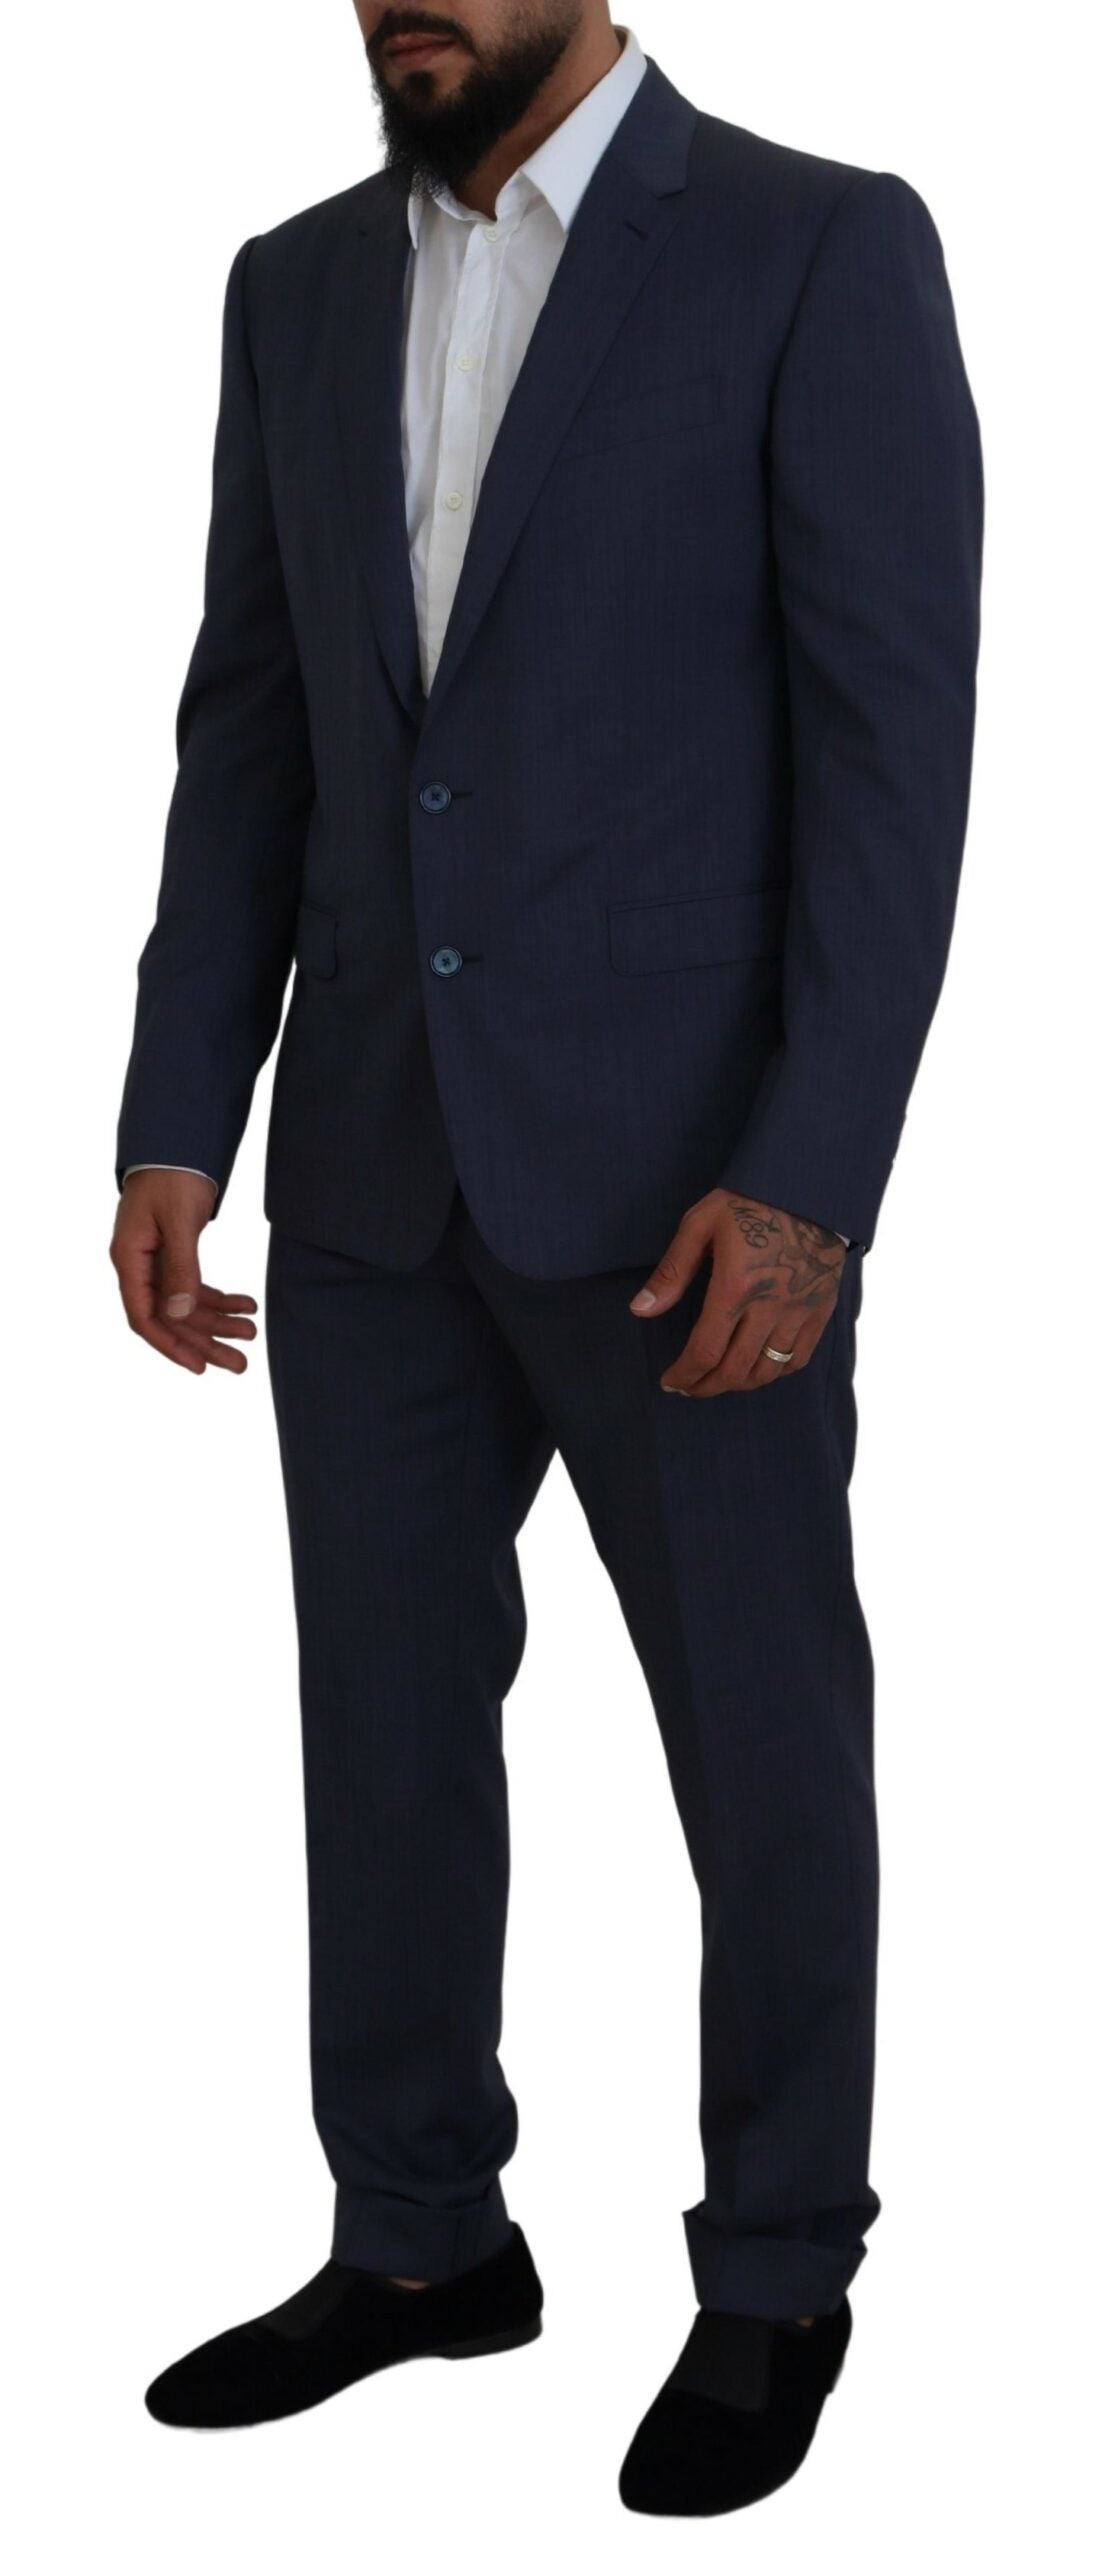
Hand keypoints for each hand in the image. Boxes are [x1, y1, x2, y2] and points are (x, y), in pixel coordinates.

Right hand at [109, 1170, 257, 1375]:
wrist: (177, 1141)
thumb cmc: (172, 1175)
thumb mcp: (179, 1220)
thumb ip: (180, 1267)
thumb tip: (179, 1314)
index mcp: (130, 1259)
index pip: (144, 1317)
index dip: (170, 1345)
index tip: (199, 1367)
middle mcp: (140, 1264)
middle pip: (171, 1317)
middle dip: (205, 1342)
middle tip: (240, 1365)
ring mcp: (156, 1259)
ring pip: (186, 1305)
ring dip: (218, 1322)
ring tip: (251, 1334)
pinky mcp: (175, 1252)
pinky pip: (195, 1285)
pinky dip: (221, 1298)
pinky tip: (247, 1304)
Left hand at [629, 1189, 846, 1396]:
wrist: (808, 1186)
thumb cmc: (748, 1201)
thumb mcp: (700, 1225)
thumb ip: (672, 1272)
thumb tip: (640, 1310)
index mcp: (735, 1288)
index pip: (705, 1351)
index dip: (684, 1375)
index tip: (670, 1381)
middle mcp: (770, 1307)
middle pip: (735, 1371)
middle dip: (706, 1386)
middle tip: (689, 1386)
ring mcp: (799, 1311)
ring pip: (768, 1371)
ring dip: (739, 1385)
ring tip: (719, 1380)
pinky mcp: (821, 1309)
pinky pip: (799, 1358)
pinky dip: (776, 1372)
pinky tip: (758, 1369)